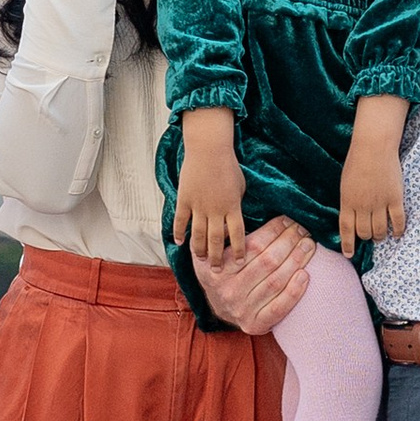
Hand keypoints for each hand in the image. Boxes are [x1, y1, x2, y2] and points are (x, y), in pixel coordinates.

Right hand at [170, 109, 245, 264]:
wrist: (209, 149)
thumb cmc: (228, 165)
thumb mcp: (240, 186)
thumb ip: (236, 203)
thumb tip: (234, 217)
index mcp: (232, 207)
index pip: (237, 235)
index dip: (238, 250)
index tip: (239, 262)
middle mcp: (215, 210)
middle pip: (216, 240)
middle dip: (216, 257)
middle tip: (216, 270)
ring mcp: (198, 206)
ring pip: (198, 234)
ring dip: (199, 249)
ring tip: (199, 260)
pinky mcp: (185, 199)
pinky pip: (181, 220)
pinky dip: (179, 232)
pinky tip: (179, 242)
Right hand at [195, 214, 313, 335]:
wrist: (218, 310)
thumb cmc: (220, 273)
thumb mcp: (209, 253)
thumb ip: (221, 236)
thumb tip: (237, 216)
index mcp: (216, 269)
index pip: (252, 246)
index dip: (273, 231)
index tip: (288, 220)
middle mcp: (227, 290)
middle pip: (267, 262)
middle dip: (289, 242)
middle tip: (303, 229)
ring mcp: (241, 309)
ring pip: (276, 281)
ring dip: (297, 261)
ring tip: (309, 245)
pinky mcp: (255, 324)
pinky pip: (279, 308)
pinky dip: (294, 291)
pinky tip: (305, 275)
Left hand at [339, 141, 405, 256]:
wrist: (374, 147)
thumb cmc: (357, 162)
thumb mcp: (345, 183)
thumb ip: (348, 201)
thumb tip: (351, 218)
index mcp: (347, 201)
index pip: (346, 229)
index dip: (348, 244)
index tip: (349, 254)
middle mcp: (363, 206)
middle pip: (364, 232)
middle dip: (366, 237)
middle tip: (369, 236)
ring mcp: (380, 203)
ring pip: (380, 230)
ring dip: (380, 236)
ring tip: (381, 235)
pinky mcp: (395, 199)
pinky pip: (397, 221)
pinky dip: (398, 230)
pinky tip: (397, 234)